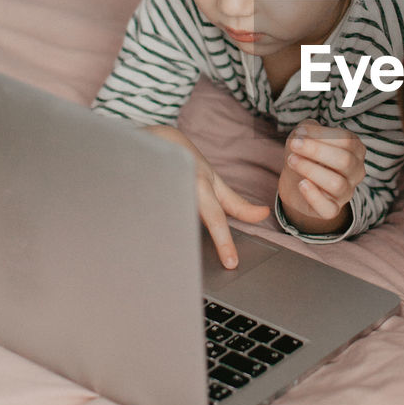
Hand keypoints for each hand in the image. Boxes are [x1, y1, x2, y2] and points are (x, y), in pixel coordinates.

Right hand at [147, 125, 269, 268]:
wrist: (156, 140)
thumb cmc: (190, 165)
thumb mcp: (215, 184)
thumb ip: (237, 205)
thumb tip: (264, 214)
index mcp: (199, 187)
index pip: (215, 219)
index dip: (224, 243)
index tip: (231, 264)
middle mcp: (180, 189)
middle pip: (187, 229)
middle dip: (189, 245)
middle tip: (183, 253)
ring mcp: (158, 193)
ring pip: (167, 227)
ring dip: (168, 238)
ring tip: (159, 247)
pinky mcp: (139, 196)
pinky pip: (149, 223)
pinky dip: (151, 232)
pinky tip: (143, 236)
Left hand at [278, 122, 365, 234]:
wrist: (295, 183)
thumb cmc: (305, 155)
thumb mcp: (306, 136)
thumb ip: (307, 129)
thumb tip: (304, 133)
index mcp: (356, 150)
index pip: (347, 140)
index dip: (322, 135)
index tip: (299, 133)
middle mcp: (356, 172)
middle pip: (345, 160)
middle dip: (316, 150)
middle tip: (293, 145)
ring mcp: (346, 192)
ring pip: (337, 184)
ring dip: (311, 170)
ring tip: (292, 161)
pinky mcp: (332, 210)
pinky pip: (328, 208)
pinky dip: (313, 196)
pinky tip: (301, 184)